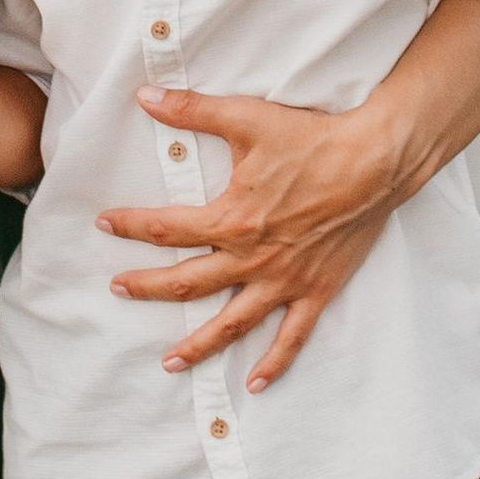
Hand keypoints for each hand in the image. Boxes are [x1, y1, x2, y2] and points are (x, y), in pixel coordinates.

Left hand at [96, 91, 402, 392]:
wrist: (374, 162)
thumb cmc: (312, 139)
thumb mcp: (247, 118)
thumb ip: (192, 110)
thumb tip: (144, 96)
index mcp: (232, 218)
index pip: (166, 228)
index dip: (130, 226)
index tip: (105, 223)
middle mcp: (253, 258)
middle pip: (187, 282)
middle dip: (147, 288)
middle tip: (118, 289)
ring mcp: (285, 280)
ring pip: (232, 322)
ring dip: (198, 344)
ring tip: (169, 361)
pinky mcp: (316, 290)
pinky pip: (291, 337)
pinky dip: (273, 363)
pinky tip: (254, 382)